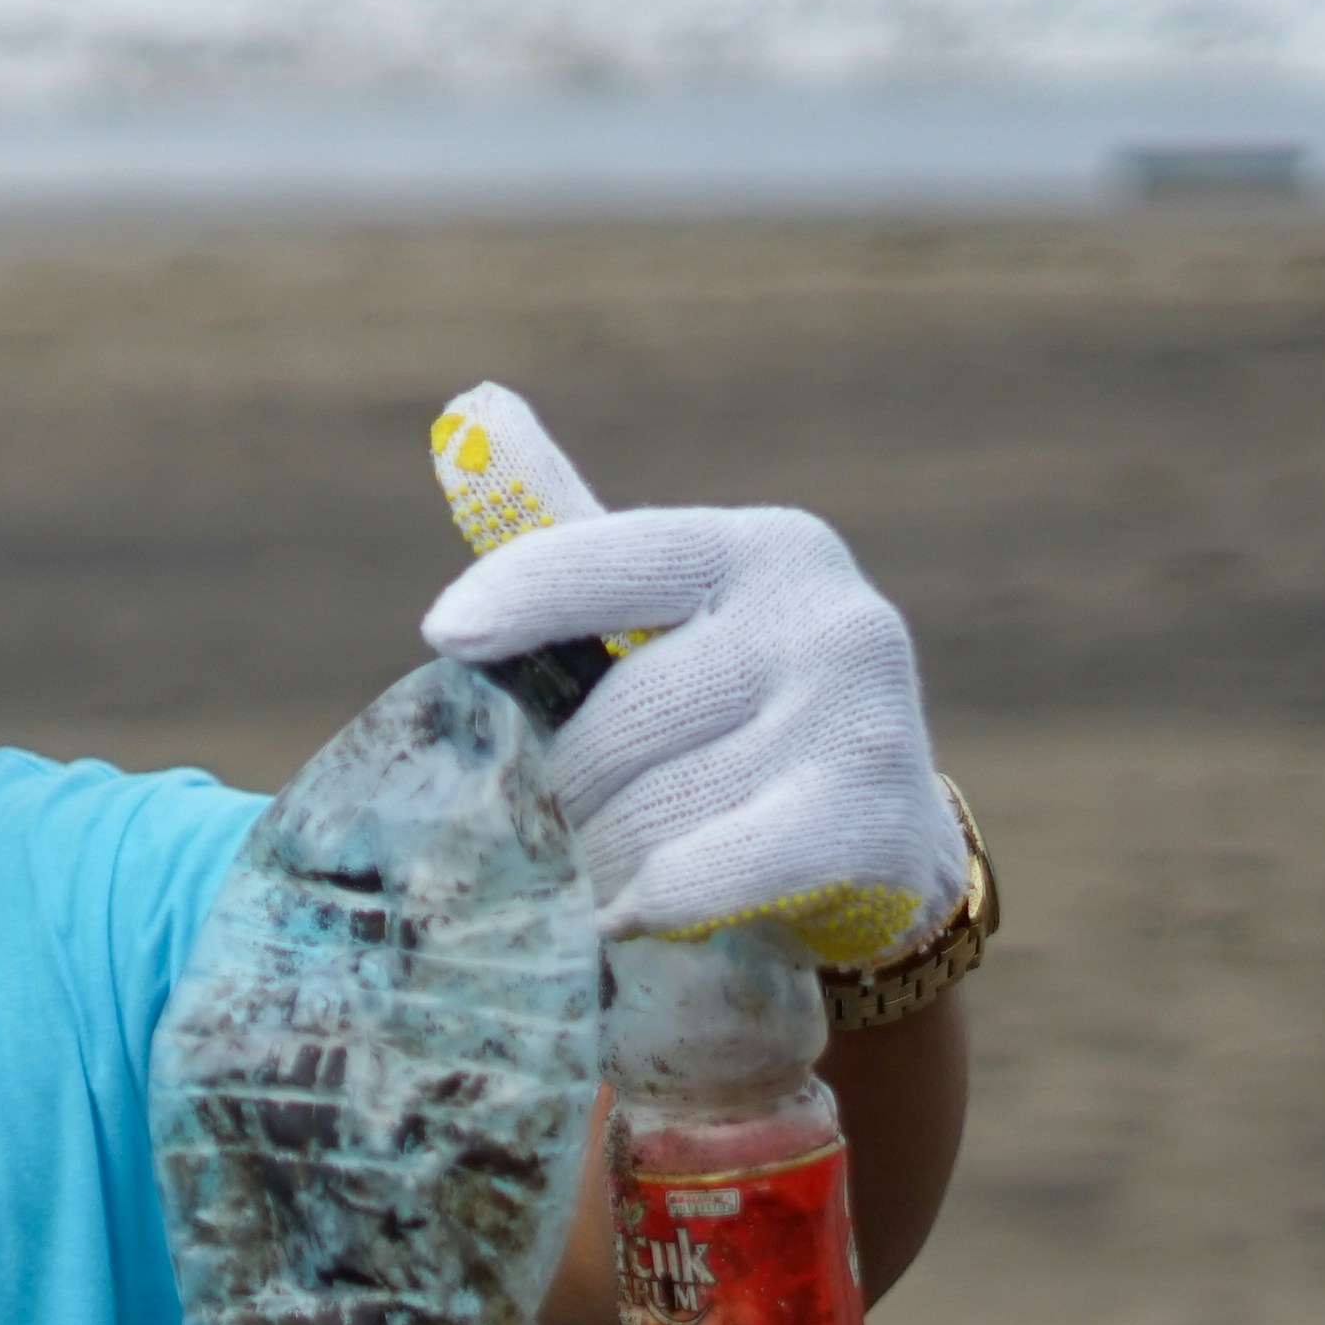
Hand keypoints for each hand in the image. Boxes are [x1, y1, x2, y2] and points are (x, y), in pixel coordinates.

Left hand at [417, 385, 964, 968]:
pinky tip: (636, 913)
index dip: (521, 595)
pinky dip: (647, 906)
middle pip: (606, 728)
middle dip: (572, 795)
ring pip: (637, 815)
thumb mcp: (662, 622)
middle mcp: (825, 618)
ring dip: (606, 864)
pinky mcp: (866, 822)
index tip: (445, 632)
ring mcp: (856, 719)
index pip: (609, 559)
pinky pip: (692, 875)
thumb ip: (570, 539)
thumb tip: (470, 410)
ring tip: (635, 866)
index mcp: (763, 552)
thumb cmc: (735, 724)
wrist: (879, 850)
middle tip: (597, 820)